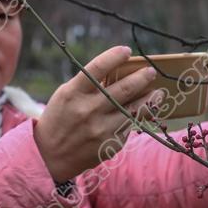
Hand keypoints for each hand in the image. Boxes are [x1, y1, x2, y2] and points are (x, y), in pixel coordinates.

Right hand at [33, 45, 161, 181]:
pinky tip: (140, 112)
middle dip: (142, 77)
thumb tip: (120, 70)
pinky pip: (128, 126)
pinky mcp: (110, 143)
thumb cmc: (60, 118)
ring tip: (159, 92)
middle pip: (124, 88)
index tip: (127, 50)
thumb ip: (89, 84)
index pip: (98, 68)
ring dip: (150, 98)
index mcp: (73, 93)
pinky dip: (135, 117)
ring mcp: (101, 128)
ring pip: (134, 109)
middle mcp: (88, 110)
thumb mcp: (66, 95)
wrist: (49, 157)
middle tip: (151, 71)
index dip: (115, 56)